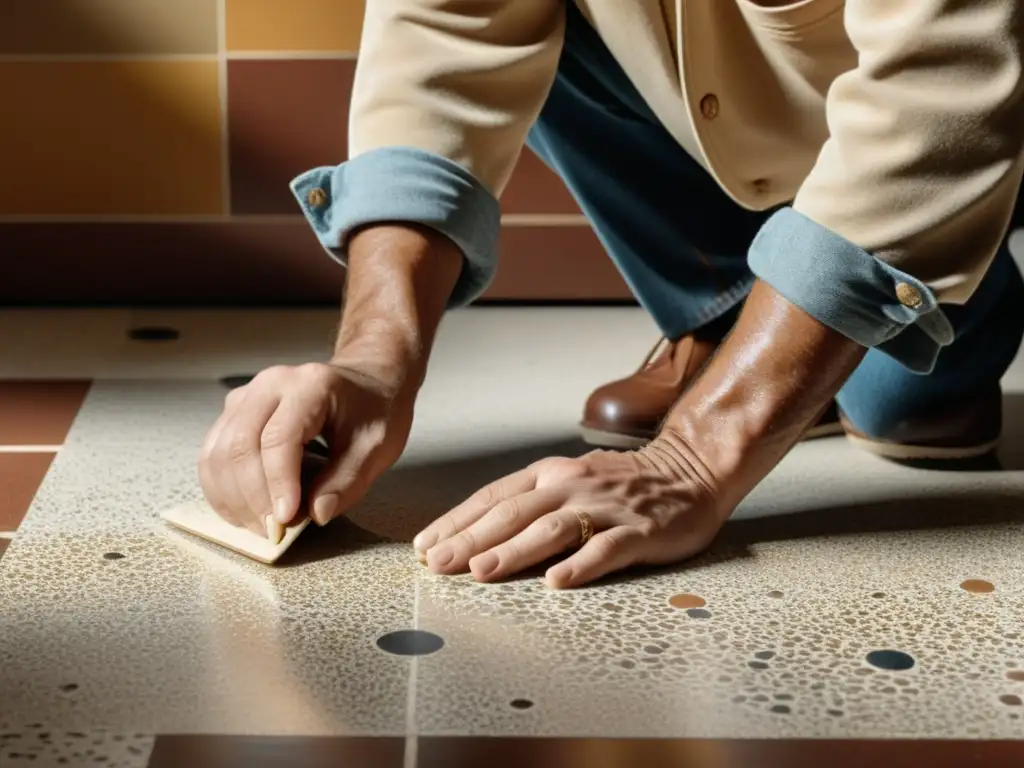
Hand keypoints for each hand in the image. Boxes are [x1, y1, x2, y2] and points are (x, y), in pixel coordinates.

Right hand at [198, 362, 412, 540]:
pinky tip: (242, 512)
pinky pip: (212, 454)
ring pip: (218, 452)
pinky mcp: (234, 412)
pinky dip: (221, 489)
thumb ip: (347, 481)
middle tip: (274, 532)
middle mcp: (270, 385)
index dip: (278, 484)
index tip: (286, 521)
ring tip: (261, 526)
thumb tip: (316, 514)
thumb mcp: (377, 447)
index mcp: (310, 386)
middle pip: (240, 445)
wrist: (366, 381)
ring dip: (232, 497)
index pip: (279, 438)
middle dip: (252, 497)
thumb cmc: (373, 411)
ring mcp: (246, 397)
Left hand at [412, 436, 726, 588]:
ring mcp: (604, 507)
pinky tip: (558, 582)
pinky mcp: (638, 530)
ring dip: (513, 551)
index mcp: (549, 475)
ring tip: (481, 572)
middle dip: (470, 540)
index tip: (424, 545)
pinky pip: (606, 548)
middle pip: (513, 513)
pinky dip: (580, 564)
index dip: (457, 521)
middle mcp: (570, 486)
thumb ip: (530, 504)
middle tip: (437, 564)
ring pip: (551, 529)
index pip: (493, 497)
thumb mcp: (568, 481)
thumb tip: (477, 536)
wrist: (688, 471)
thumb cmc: (620, 483)